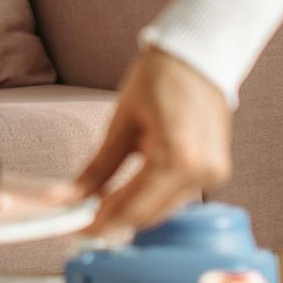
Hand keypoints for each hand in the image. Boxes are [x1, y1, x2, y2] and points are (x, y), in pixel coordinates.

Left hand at [74, 48, 233, 236]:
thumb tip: (67, 197)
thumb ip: (96, 168)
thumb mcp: (121, 122)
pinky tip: (128, 191)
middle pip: (148, 215)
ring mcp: (213, 175)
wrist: (199, 55)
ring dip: (132, 210)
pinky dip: (151, 198)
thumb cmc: (160, 78)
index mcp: (177, 158)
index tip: (72, 227)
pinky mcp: (215, 171)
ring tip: (98, 203)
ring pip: (162, 210)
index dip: (99, 223)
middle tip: (79, 217)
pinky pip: (177, 197)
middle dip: (112, 220)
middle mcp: (201, 173)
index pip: (131, 208)